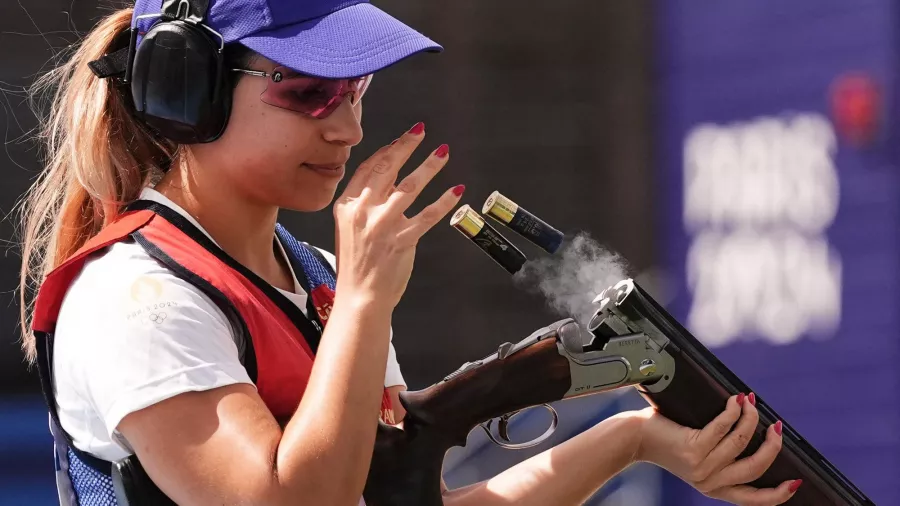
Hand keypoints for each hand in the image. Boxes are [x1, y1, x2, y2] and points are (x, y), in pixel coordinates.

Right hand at [333, 122, 463, 307]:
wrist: (359, 296)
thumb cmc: (357, 263)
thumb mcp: (351, 227)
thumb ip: (366, 203)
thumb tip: (388, 177)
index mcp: (347, 206)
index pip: (368, 168)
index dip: (387, 150)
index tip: (403, 138)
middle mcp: (363, 212)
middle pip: (387, 169)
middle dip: (406, 147)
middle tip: (421, 132)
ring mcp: (383, 226)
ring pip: (409, 187)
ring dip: (429, 167)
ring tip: (443, 153)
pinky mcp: (402, 241)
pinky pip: (427, 216)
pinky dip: (444, 202)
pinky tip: (456, 191)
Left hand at [634, 393, 801, 504]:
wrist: (635, 438)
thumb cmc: (667, 439)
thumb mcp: (698, 455)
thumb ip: (722, 453)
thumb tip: (754, 430)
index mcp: (715, 488)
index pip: (755, 500)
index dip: (779, 493)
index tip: (795, 482)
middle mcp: (710, 482)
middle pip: (756, 468)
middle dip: (772, 446)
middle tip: (776, 427)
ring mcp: (702, 467)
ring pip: (741, 443)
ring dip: (751, 419)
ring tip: (751, 403)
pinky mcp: (693, 449)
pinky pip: (722, 427)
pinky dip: (733, 411)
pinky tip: (735, 400)